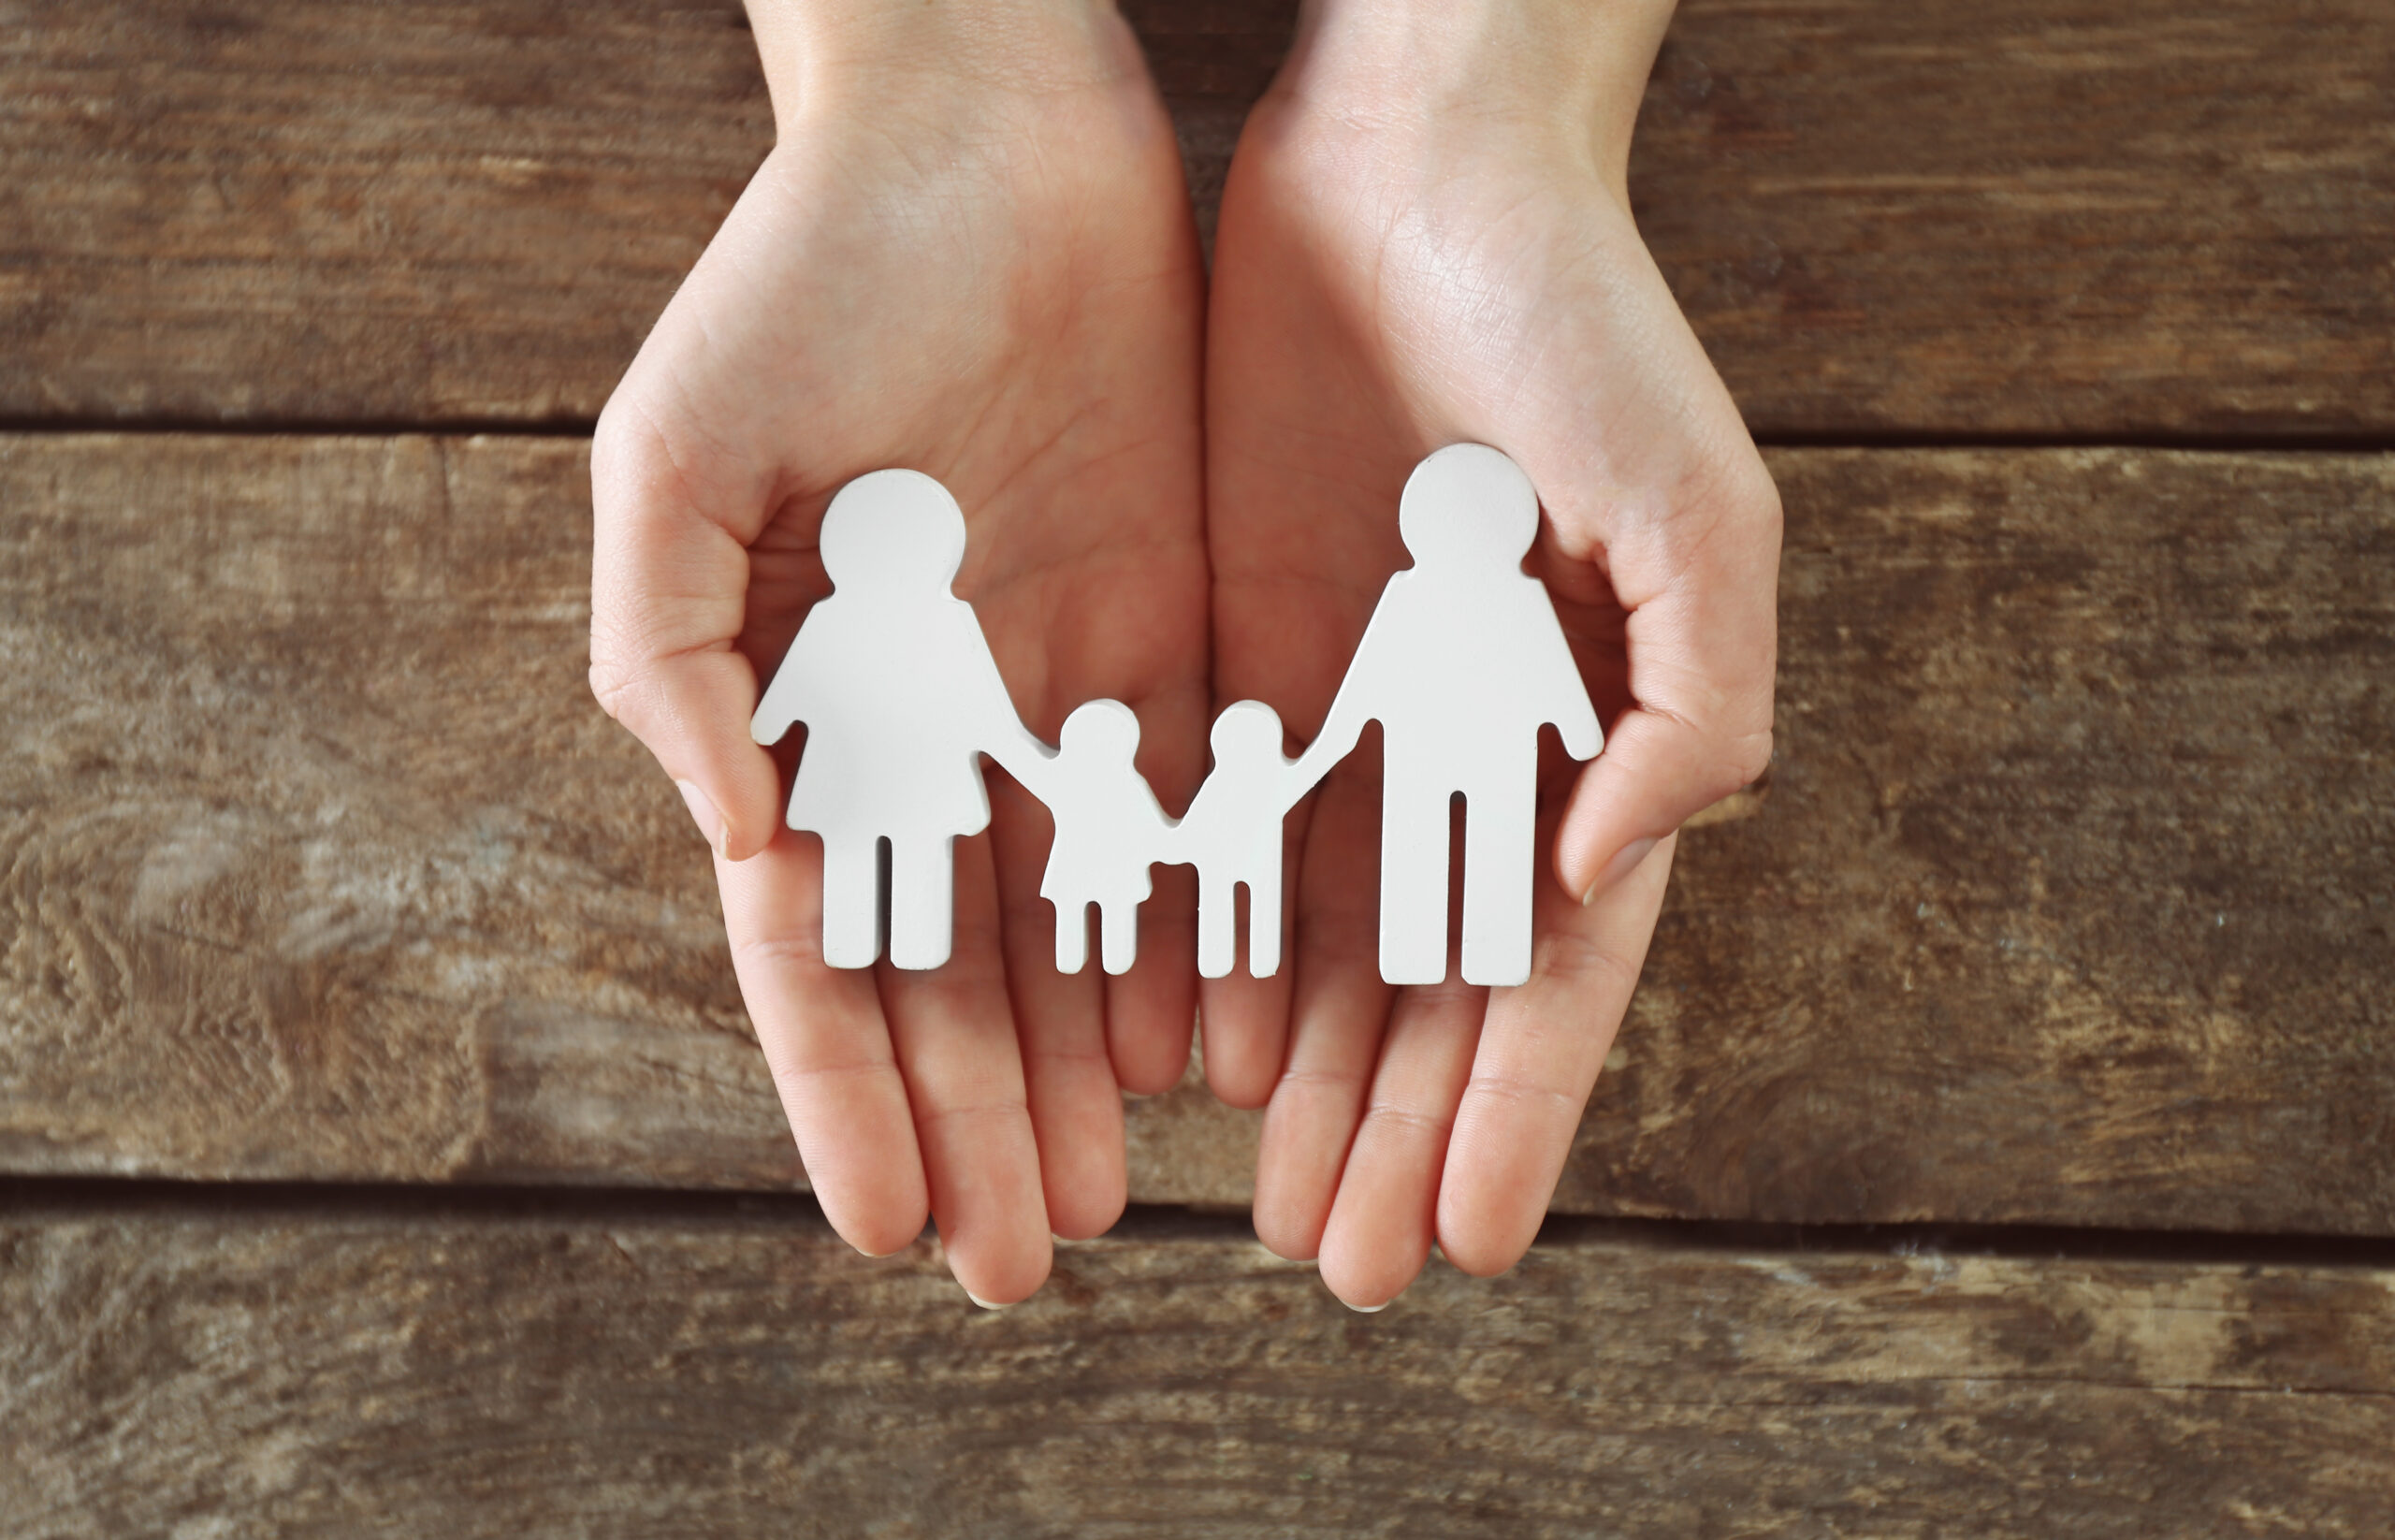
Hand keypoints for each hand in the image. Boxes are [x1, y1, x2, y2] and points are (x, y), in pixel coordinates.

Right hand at [589, 0, 1208, 1304]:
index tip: (892, 1227)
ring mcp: (1049, 689)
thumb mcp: (676, 459)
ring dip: (1080, 1064)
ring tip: (1111, 1193)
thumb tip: (741, 848)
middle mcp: (925, 726)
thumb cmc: (805, 276)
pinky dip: (1195, 929)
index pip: (821, 947)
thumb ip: (671, 663)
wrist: (988, 132)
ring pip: (1074, 923)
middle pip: (952, 969)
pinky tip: (1210, 1041)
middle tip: (1023, 1263)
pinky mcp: (1169, 630)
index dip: (850, 1093)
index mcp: (800, 708)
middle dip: (978, 1117)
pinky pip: (1190, 813)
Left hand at [1201, 0, 1780, 1307]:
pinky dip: (1191, 937)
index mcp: (1584, 735)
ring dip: (1294, 1071)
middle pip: (1426, 985)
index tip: (1464, 1239)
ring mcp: (1346, 705)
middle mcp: (1464, 746)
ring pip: (1312, 933)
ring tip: (1255, 1197)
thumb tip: (1606, 879)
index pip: (1551, 970)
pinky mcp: (1231, 644)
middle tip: (1339, 1264)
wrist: (1414, 160)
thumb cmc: (1579, 319)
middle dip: (1392, 1124)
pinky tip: (1165, 1040)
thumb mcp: (1697, 508)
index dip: (1516, 1111)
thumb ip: (1698, 705)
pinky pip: (1204, 824)